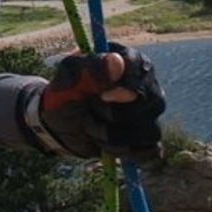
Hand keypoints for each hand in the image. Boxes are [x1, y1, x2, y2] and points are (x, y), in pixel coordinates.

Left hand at [25, 43, 165, 161]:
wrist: (60, 124)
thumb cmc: (65, 91)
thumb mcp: (68, 74)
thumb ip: (90, 66)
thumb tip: (117, 61)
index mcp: (128, 59)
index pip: (142, 67)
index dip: (126, 84)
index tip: (102, 94)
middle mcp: (146, 85)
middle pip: (151, 101)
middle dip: (114, 113)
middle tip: (90, 109)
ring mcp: (150, 114)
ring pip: (150, 130)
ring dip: (113, 134)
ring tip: (90, 126)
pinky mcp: (147, 141)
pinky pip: (149, 152)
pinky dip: (122, 151)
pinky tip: (103, 143)